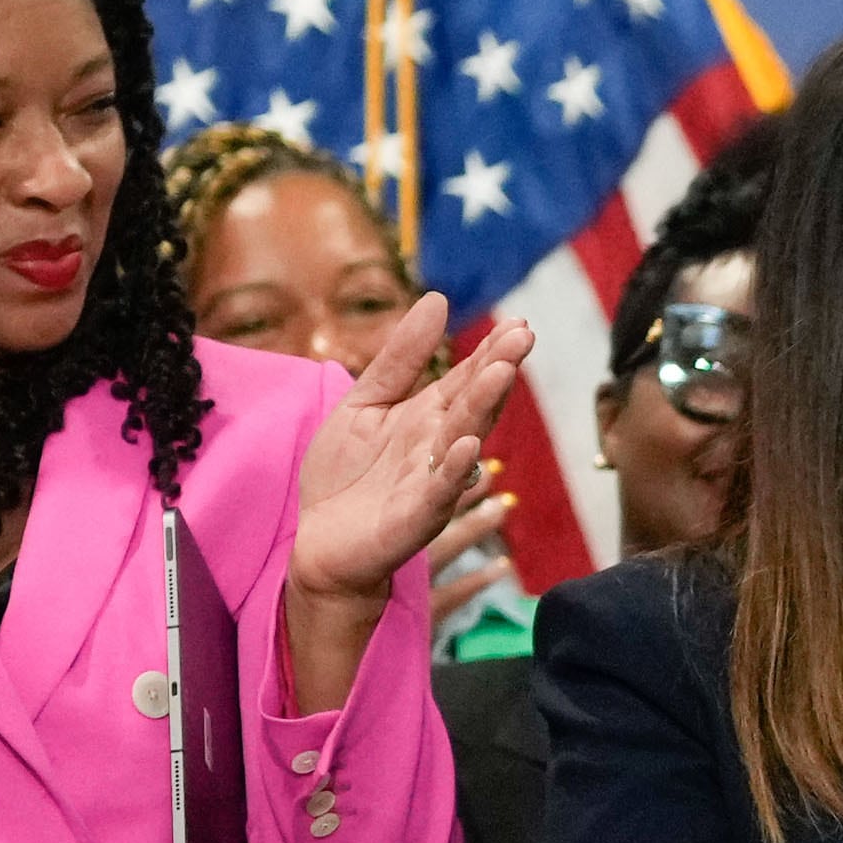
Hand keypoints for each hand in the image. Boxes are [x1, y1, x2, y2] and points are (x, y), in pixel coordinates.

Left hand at [289, 294, 532, 605]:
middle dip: (497, 370)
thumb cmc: (345, 476)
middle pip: (473, 404)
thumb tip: (439, 299)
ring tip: (500, 373)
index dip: (491, 351)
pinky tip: (467, 446)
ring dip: (482, 408)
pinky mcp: (415, 518)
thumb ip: (401, 358)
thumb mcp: (365, 402)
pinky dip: (453, 471)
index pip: (466, 379)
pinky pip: (438, 493)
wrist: (319, 543)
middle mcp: (439, 447)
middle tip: (522, 337)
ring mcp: (432, 482)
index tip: (518, 323)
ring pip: (463, 440)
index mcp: (430, 418)